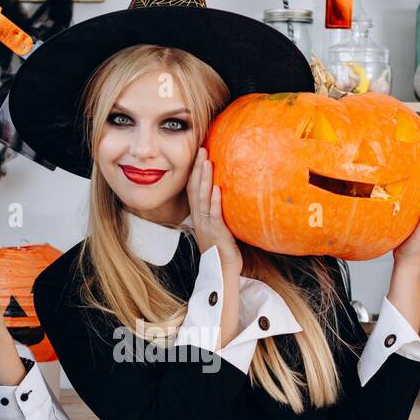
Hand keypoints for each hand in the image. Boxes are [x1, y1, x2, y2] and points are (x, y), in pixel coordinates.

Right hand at [188, 146, 242, 271]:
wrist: (222, 270)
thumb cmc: (223, 249)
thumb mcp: (218, 226)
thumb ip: (219, 210)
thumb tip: (226, 192)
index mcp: (199, 216)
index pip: (193, 189)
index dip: (194, 171)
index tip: (198, 154)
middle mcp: (200, 218)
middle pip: (195, 189)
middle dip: (197, 169)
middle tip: (201, 149)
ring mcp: (207, 225)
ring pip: (203, 198)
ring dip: (205, 179)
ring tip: (207, 162)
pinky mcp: (216, 233)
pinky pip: (214, 215)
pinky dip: (215, 202)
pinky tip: (217, 189)